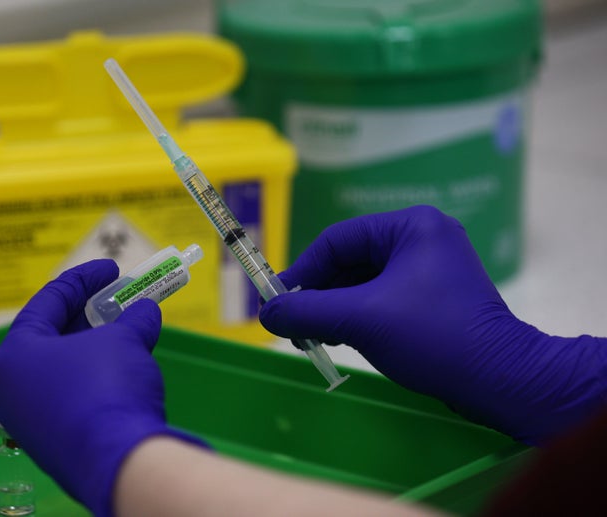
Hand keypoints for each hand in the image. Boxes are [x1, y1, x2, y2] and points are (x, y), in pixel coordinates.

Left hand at [0, 259, 204, 515]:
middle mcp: (13, 388)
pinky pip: (72, 398)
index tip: (111, 270)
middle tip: (118, 300)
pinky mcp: (52, 445)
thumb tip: (146, 311)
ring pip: (63, 371)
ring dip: (96, 348)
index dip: (83, 279)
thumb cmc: (108, 386)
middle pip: (52, 337)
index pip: (47, 302)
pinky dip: (96, 378)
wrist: (119, 461)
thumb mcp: (125, 340)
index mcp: (17, 355)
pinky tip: (123, 373)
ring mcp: (30, 421)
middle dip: (90, 315)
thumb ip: (134, 319)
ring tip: (127, 333)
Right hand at [260, 206, 606, 444]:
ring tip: (315, 337)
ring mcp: (431, 267)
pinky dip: (358, 315)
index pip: (338, 240)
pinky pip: (383, 296)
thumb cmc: (432, 337)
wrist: (500, 381)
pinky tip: (342, 338)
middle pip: (351, 260)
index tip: (278, 302)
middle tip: (295, 326)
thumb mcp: (360, 320)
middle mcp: (423, 237)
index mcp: (411, 226)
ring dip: (336, 308)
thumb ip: (307, 311)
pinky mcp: (435, 295)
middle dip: (320, 294)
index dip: (303, 271)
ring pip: (364, 281)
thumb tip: (265, 313)